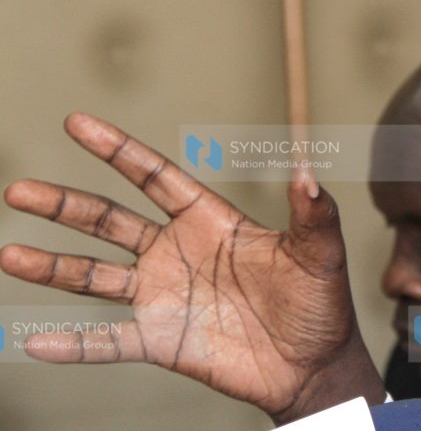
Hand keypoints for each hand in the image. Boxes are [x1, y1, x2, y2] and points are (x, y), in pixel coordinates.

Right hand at [0, 113, 384, 424]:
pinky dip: (75, 345)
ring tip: (9, 253)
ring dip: (53, 266)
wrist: (314, 366)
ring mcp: (164, 297)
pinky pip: (110, 343)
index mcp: (211, 222)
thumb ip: (314, 214)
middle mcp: (177, 253)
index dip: (117, 150)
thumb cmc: (319, 304)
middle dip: (65, 205)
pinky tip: (37, 342)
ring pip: (96, 276)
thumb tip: (308, 170)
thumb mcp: (321, 254)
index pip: (155, 177)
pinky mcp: (162, 341)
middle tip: (18, 190)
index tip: (77, 122)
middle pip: (109, 221)